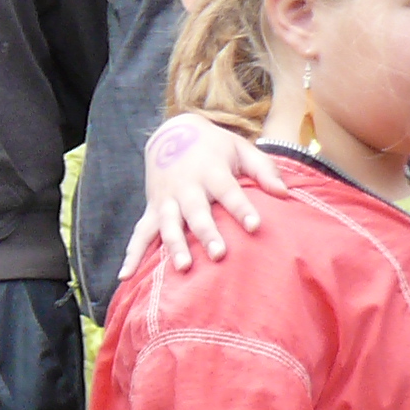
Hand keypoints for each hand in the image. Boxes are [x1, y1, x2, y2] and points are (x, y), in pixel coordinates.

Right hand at [124, 113, 285, 279]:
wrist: (172, 133)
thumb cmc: (215, 146)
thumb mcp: (241, 149)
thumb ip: (264, 170)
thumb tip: (284, 193)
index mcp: (211, 171)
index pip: (228, 192)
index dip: (241, 208)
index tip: (255, 226)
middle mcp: (186, 187)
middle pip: (197, 213)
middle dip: (206, 233)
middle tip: (219, 255)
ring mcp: (166, 200)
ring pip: (169, 225)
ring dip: (175, 246)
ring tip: (183, 268)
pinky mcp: (153, 210)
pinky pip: (140, 233)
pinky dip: (132, 254)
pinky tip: (125, 275)